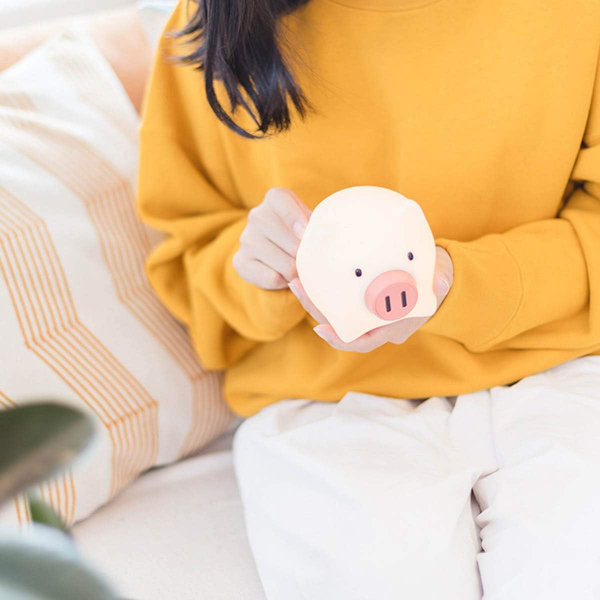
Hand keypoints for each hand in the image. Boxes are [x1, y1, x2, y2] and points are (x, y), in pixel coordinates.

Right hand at [233, 188, 311, 289]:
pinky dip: (283, 282)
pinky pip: (269, 277)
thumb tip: (323, 236)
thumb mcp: (313, 223)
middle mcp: (257, 215)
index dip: (293, 216)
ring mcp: (246, 238)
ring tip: (299, 271)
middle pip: (280, 234)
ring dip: (294, 270)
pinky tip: (285, 277)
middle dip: (301, 252)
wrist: (283, 255)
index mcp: (275, 199)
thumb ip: (318, 225)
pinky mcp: (240, 261)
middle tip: (311, 262)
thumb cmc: (304, 236)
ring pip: (278, 260)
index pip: (280, 200)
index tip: (305, 233)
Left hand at [288, 246, 453, 351]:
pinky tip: (311, 273)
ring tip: (297, 279)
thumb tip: (439, 283)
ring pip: (336, 312)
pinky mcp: (362, 297)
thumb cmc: (437, 277)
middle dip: (317, 310)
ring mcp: (368, 312)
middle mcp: (376, 324)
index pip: (363, 342)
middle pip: (341, 325)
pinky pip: (340, 299)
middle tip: (298, 286)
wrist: (437, 272)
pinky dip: (325, 290)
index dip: (340, 340)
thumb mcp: (441, 278)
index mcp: (393, 327)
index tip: (321, 329)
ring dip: (316, 298)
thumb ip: (440, 282)